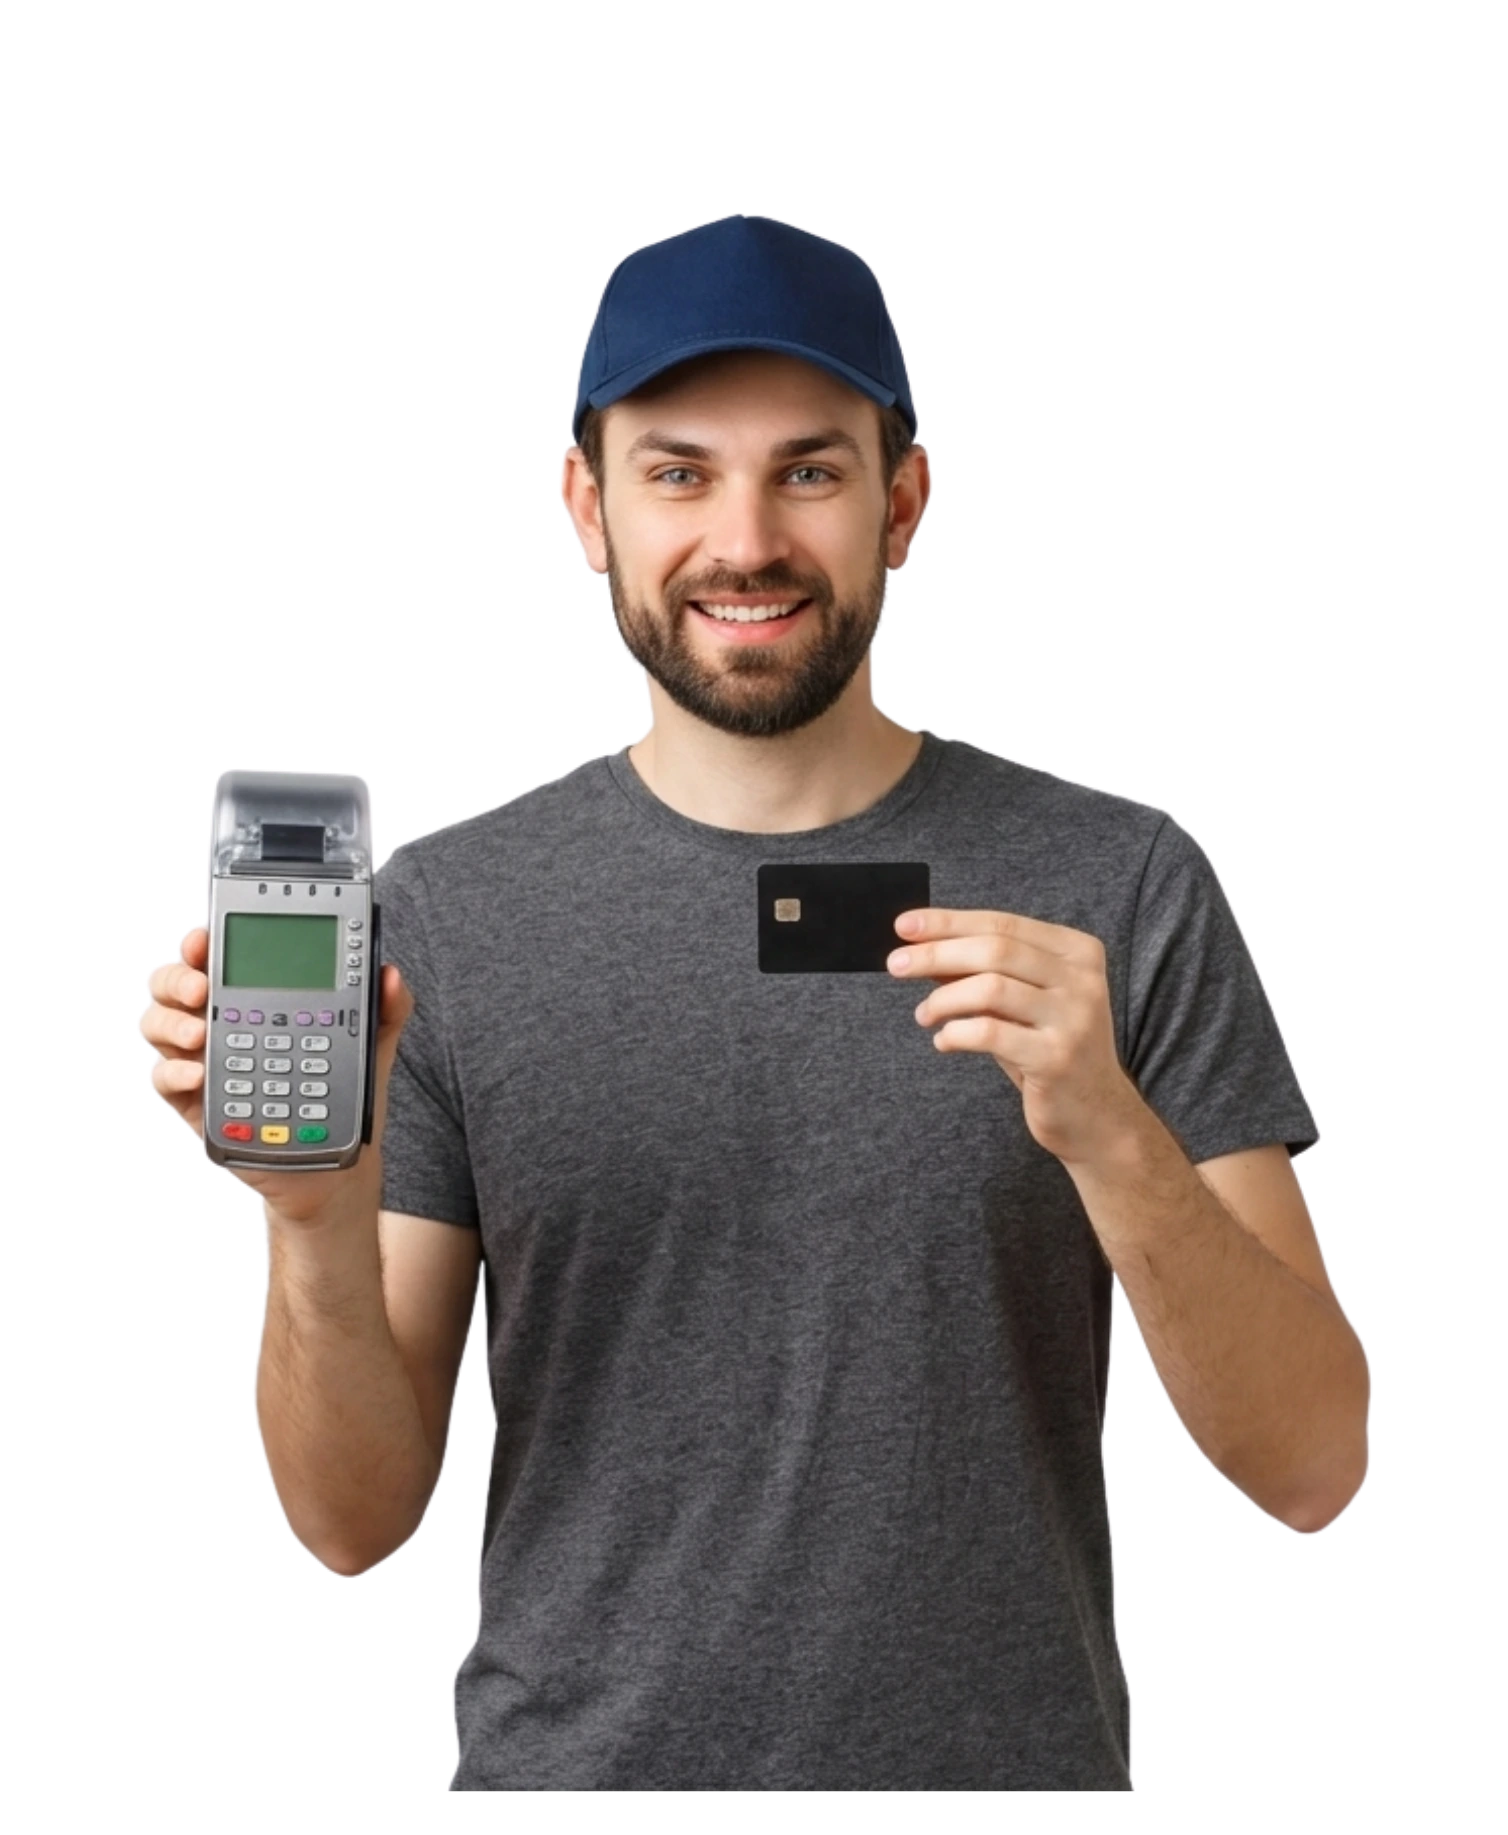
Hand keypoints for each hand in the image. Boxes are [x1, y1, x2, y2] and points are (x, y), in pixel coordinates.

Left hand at [888, 907, 1147, 1168]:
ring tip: (924, 1015)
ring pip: (989, 987)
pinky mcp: (1056, 1058)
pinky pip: (989, 1033)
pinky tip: (944, 1041)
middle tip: (896, 964)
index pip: (1003, 924)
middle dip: (936, 953)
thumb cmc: (1049, 1050)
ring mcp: (1073, 1018)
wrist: (1096, 1115)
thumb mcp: (1021, 1003)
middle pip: (994, 949)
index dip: (948, 922)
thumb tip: (923, 946)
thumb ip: (983, 972)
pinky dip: (955, 1033)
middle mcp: (1082, 979)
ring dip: (943, 999)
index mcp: (1078, 951)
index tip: (904, 925)